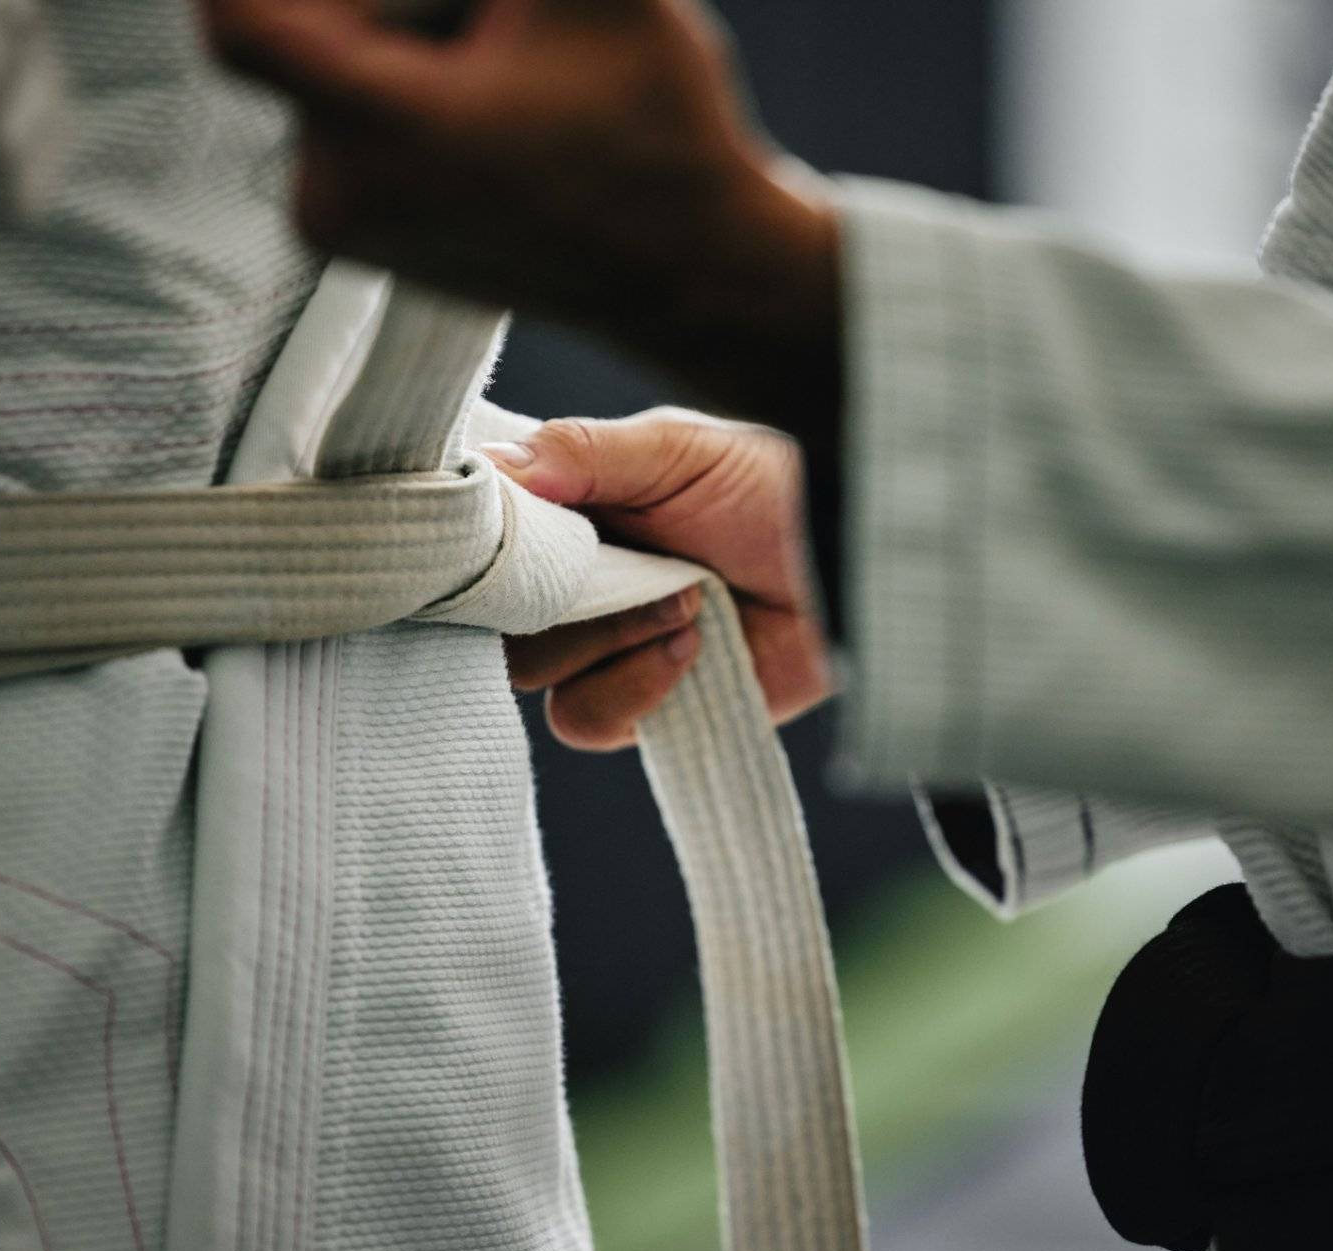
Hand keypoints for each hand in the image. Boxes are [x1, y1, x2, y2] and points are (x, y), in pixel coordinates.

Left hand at [202, 0, 839, 426]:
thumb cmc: (658, 132)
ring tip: (502, 67)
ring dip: (400, 40)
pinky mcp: (354, 237)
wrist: (690, 273)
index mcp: (388, 131)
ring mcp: (341, 226)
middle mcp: (338, 191)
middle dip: (393, 2)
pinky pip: (341, 125)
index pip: (238, 14)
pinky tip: (488, 108)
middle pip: (299, 27)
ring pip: (323, 73)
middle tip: (494, 20)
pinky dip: (400, 90)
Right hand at [497, 408, 833, 750]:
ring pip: (532, 670)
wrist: (855, 562)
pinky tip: (691, 646)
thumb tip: (492, 467)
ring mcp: (607, 650)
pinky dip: (633, 685)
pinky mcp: (645, 707)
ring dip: (602, 637)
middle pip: (491, 615)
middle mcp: (577, 585)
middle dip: (542, 594)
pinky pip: (587, 719)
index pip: (480, 538)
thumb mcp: (677, 448)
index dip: (477, 540)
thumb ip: (580, 452)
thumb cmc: (776, 490)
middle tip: (613, 564)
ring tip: (684, 601)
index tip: (496, 526)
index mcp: (569, 514)